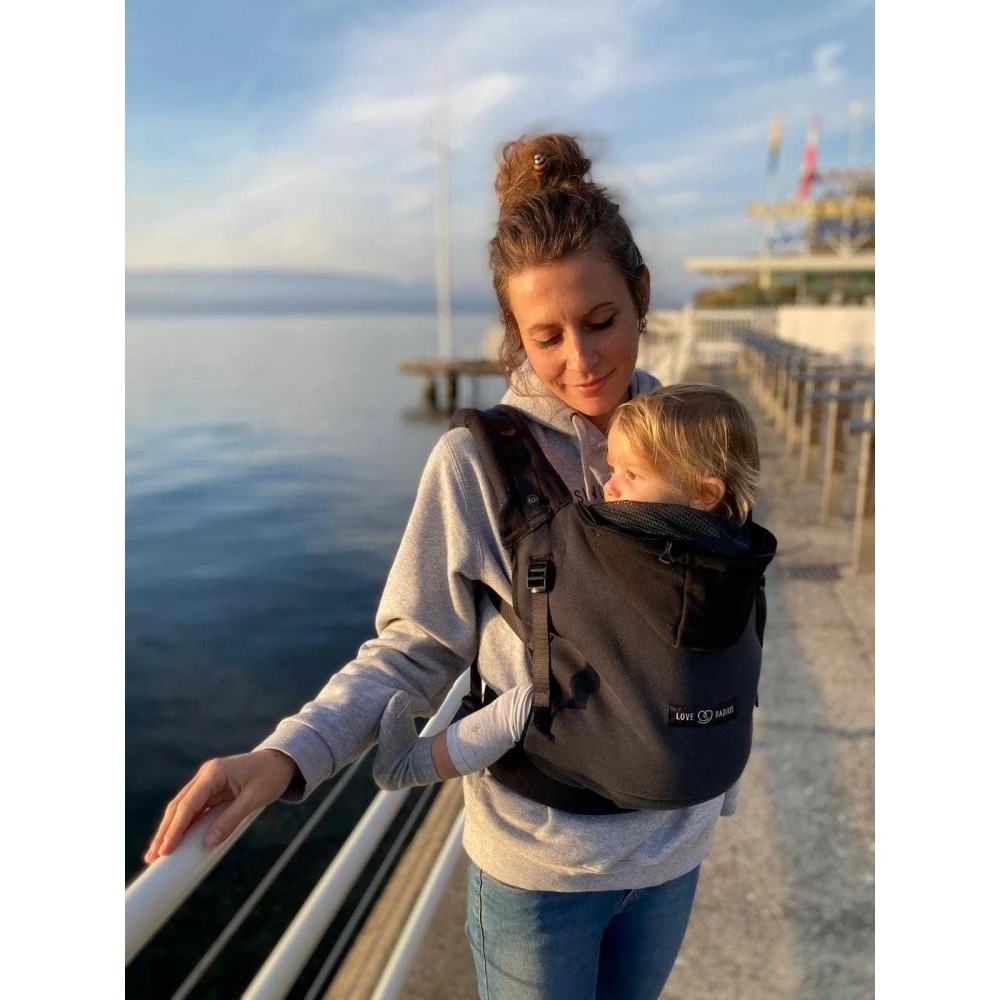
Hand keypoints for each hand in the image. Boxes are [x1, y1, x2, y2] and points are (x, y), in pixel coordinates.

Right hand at [144, 749, 298, 862]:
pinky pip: (194, 809)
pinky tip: (176, 841)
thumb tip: (209, 843)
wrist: (282, 761)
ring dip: (170, 830)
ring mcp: (207, 783)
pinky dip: (184, 825)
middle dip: (165, 831)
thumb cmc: (270, 776)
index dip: (175, 828)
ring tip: (157, 853)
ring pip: (182, 808)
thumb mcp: (254, 798)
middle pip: (179, 806)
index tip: (165, 849)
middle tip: (152, 856)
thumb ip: (232, 819)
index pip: (188, 803)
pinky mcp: (212, 790)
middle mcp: (205, 775)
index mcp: (214, 772)